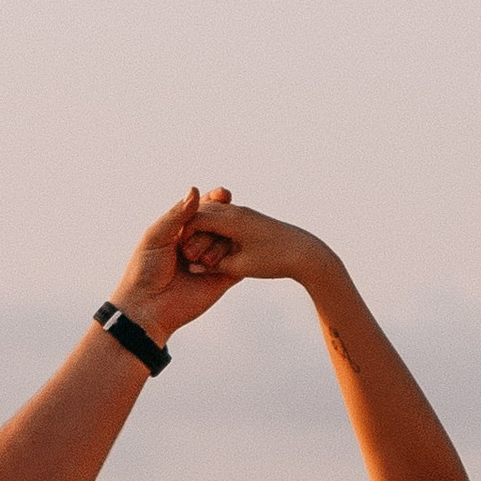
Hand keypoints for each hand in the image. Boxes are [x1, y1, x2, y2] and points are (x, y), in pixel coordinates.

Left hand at [110, 189, 240, 346]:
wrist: (148, 307)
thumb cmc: (145, 270)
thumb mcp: (156, 236)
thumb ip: (177, 215)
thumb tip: (196, 190)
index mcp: (182, 228)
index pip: (204, 208)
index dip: (215, 199)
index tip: (223, 193)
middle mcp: (199, 241)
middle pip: (221, 221)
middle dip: (219, 221)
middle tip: (208, 231)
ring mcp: (212, 259)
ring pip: (230, 240)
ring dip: (216, 244)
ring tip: (192, 261)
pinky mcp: (222, 278)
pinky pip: (237, 263)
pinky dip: (234, 259)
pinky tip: (217, 261)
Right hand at [174, 197, 326, 287]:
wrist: (307, 252)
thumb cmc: (275, 261)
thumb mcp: (241, 266)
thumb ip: (215, 266)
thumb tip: (193, 268)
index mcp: (232, 220)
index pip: (196, 219)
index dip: (182, 234)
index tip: (173, 250)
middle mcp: (237, 212)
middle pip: (202, 212)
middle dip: (188, 227)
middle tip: (176, 247)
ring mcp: (244, 214)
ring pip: (213, 213)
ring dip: (200, 226)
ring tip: (187, 242)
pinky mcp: (250, 219)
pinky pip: (224, 218)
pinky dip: (213, 229)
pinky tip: (207, 242)